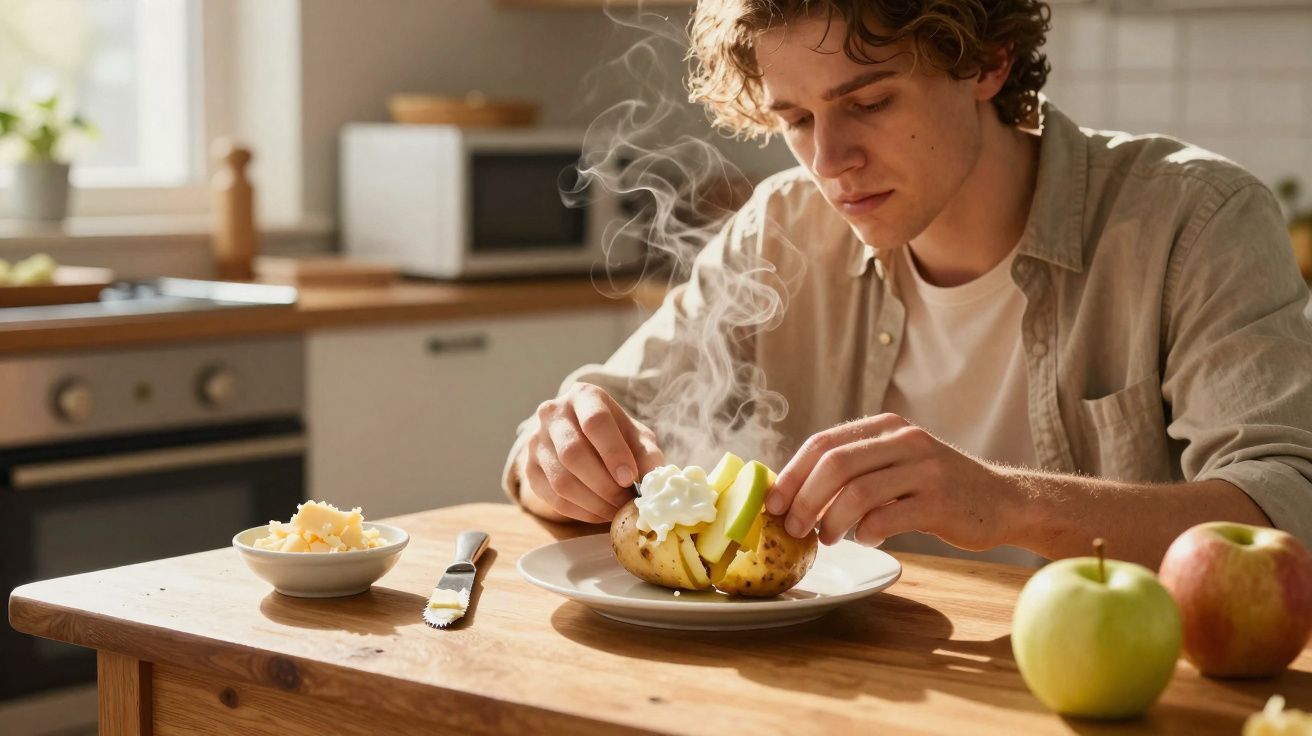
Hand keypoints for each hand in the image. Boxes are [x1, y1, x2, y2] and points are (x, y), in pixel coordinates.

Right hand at [521, 383, 664, 522]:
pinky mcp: (529, 468)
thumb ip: (647, 454)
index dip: (613, 452)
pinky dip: (580, 512)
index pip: (595, 421)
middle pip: (573, 453)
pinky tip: (600, 514)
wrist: (583, 439)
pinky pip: (553, 498)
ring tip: (616, 511)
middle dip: (604, 484)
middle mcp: (553, 413)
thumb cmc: (616, 435)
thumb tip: (651, 481)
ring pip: (561, 480)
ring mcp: (536, 441)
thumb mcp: (637, 437)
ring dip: (593, 503)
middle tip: (626, 501)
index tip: (630, 478)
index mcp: (583, 396)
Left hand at [764, 414, 1020, 549]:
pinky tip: (866, 539)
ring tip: (826, 538)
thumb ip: (856, 467)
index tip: (773, 504)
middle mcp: (904, 440)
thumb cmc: (937, 488)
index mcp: (885, 426)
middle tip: (793, 528)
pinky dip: (867, 532)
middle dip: (804, 500)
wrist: (1003, 501)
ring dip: (831, 521)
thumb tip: (793, 493)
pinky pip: (888, 517)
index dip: (791, 475)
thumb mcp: (896, 462)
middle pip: (834, 465)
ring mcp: (925, 469)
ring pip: (857, 492)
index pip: (823, 443)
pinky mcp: (940, 501)